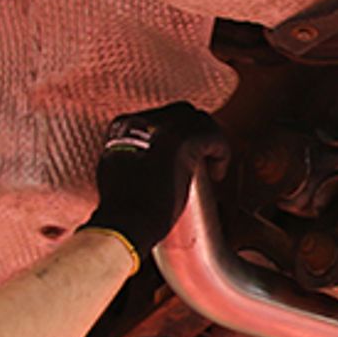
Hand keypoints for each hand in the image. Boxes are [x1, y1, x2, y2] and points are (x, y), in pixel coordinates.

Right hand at [85, 104, 220, 259]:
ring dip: (210, 141)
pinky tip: (217, 174)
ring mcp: (163, 128)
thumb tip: (144, 160)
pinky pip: (213, 136)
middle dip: (196, 134)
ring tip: (211, 169)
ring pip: (200, 120)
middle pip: (182, 113)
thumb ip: (130, 158)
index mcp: (124, 126)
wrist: (124, 224)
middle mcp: (143, 120)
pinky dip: (221, 152)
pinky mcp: (182, 142)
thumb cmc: (121, 211)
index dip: (178, 136)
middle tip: (203, 161)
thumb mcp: (116, 173)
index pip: (162, 118)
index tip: (183, 160)